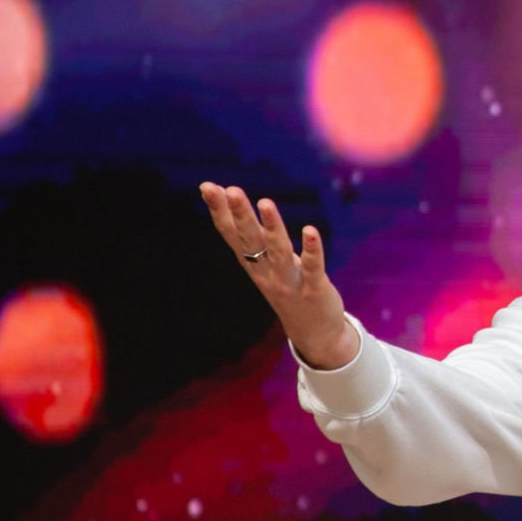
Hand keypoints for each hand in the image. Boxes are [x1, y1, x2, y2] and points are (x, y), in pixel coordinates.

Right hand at [199, 182, 358, 368]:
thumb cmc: (287, 288)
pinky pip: (313, 267)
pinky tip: (310, 230)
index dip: (220, 211)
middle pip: (251, 240)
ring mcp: (289, 282)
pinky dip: (312, 250)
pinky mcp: (314, 290)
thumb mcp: (264, 263)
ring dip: (272, 227)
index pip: (232, 234)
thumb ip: (250, 237)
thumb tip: (232, 204)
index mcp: (253, 263)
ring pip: (278, 251)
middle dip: (240, 214)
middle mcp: (266, 272)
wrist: (313, 334)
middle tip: (230, 189)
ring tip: (265, 202)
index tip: (207, 186)